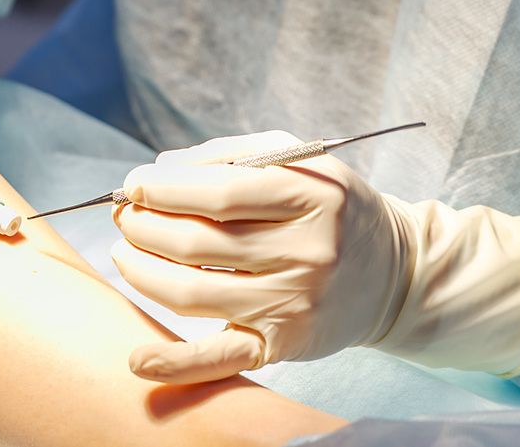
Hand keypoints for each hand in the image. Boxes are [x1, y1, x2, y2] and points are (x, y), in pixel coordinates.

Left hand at [110, 131, 412, 382]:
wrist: (395, 272)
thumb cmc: (331, 207)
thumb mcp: (298, 159)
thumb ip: (229, 155)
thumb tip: (159, 170)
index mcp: (311, 195)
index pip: (217, 193)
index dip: (162, 189)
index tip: (132, 185)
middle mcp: (306, 252)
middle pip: (197, 242)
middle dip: (143, 226)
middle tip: (124, 216)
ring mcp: (295, 303)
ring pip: (194, 293)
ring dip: (142, 271)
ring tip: (125, 252)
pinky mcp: (285, 344)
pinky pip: (221, 357)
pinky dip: (175, 363)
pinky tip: (138, 359)